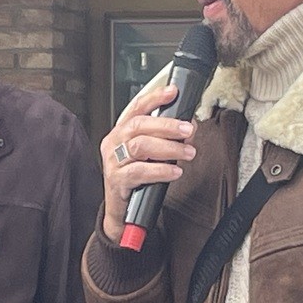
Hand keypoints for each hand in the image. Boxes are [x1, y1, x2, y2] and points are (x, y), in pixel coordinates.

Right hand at [100, 85, 196, 240]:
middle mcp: (113, 142)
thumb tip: (189, 126)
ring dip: (168, 148)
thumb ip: (163, 138)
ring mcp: (113, 161)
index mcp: (121, 131)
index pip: (136, 108)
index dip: (154, 98)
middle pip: (139, 125)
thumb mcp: (148, 154)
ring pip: (140, 146)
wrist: (121, 210)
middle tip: (188, 130)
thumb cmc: (135, 178)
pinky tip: (174, 171)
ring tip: (187, 153)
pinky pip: (140, 171)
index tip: (173, 93)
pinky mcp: (117, 180)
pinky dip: (161, 170)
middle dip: (167, 125)